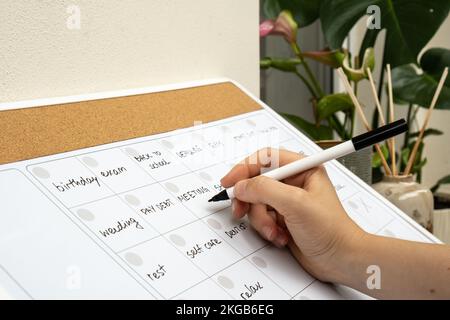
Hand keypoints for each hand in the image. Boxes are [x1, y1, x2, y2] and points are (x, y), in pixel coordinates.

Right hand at [221, 148, 365, 281]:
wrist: (340, 260)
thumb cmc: (331, 230)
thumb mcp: (296, 204)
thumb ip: (265, 190)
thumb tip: (241, 186)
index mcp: (302, 169)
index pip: (265, 159)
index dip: (244, 168)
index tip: (230, 182)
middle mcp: (293, 182)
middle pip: (256, 181)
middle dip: (249, 199)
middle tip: (240, 210)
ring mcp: (286, 201)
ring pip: (256, 203)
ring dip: (261, 220)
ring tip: (274, 231)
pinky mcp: (282, 218)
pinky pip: (261, 218)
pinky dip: (266, 229)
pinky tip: (280, 237)